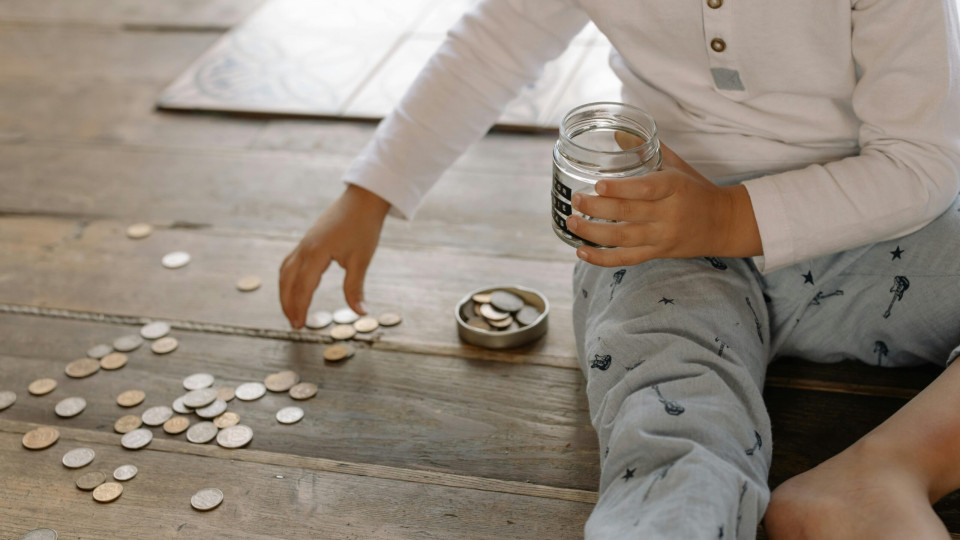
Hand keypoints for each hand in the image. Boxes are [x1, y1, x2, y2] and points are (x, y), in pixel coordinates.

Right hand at [279, 185, 390, 327]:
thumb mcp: (361, 260)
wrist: (363, 200)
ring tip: (291, 311)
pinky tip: (294, 287)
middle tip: (294, 324)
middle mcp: (305, 248)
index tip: (300, 326)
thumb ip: (355, 288)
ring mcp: (304, 243)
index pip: (303, 288)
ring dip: (285, 292)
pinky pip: (290, 262)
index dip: (300, 308)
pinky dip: (288, 279)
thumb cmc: (363, 227)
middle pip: (287, 281)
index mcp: (316, 254)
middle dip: (288, 304)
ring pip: (285, 272)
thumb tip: (360, 312)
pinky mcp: (307, 240)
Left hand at [565, 142, 761, 266]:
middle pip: (628, 213)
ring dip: (593, 233)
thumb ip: (647, 150)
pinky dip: (602, 259)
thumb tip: (617, 133)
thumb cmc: (695, 190)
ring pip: (623, 238)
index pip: (645, 188)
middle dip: (597, 208)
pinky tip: (582, 252)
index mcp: (674, 187)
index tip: (598, 184)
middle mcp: (668, 214)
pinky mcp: (658, 253)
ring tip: (572, 223)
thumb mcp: (676, 166)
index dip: (620, 189)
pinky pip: (627, 259)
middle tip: (576, 201)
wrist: (724, 223)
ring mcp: (662, 236)